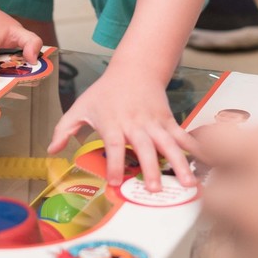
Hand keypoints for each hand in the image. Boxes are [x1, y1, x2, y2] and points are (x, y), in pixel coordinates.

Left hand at [47, 69, 199, 191]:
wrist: (134, 69)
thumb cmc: (105, 92)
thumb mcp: (81, 107)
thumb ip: (65, 128)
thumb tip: (51, 151)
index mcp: (113, 122)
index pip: (114, 144)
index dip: (115, 163)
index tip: (116, 181)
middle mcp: (136, 124)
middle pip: (144, 147)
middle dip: (150, 168)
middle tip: (153, 189)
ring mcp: (155, 123)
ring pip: (169, 144)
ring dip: (179, 164)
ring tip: (189, 184)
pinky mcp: (168, 121)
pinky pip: (183, 136)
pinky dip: (195, 149)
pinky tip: (206, 163)